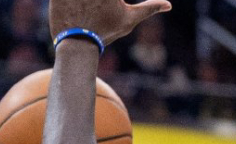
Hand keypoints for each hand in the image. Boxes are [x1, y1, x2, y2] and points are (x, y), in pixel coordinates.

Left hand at [48, 0, 170, 45]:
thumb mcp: (129, 20)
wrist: (77, 46)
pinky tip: (75, 9)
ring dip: (83, 3)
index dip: (112, 1)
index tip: (113, 5)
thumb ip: (149, 8)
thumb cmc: (105, 32)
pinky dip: (67, 1)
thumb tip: (168, 5)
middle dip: (98, 3)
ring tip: (87, 10)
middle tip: (98, 10)